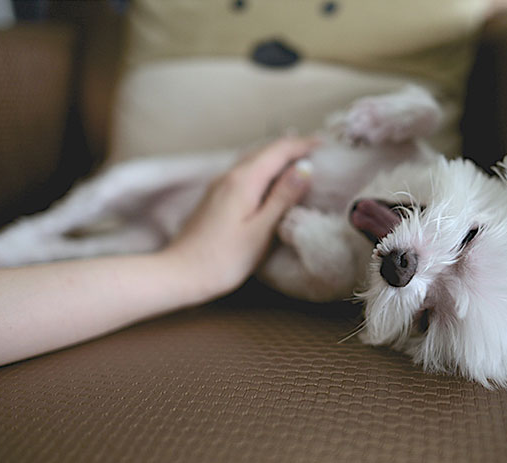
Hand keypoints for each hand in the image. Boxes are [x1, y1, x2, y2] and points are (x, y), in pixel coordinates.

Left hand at [162, 137, 316, 300]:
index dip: (303, 144)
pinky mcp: (215, 197)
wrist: (180, 273)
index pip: (278, 150)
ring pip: (253, 159)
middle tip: (318, 149)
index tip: (326, 144)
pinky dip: (264, 167)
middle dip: (292, 146)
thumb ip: (283, 197)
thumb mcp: (261, 231)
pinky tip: (271, 178)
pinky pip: (245, 171)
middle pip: (265, 150)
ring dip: (277, 155)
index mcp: (244, 181)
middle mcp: (230, 175)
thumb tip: (305, 168)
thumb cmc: (224, 259)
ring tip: (300, 159)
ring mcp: (219, 185)